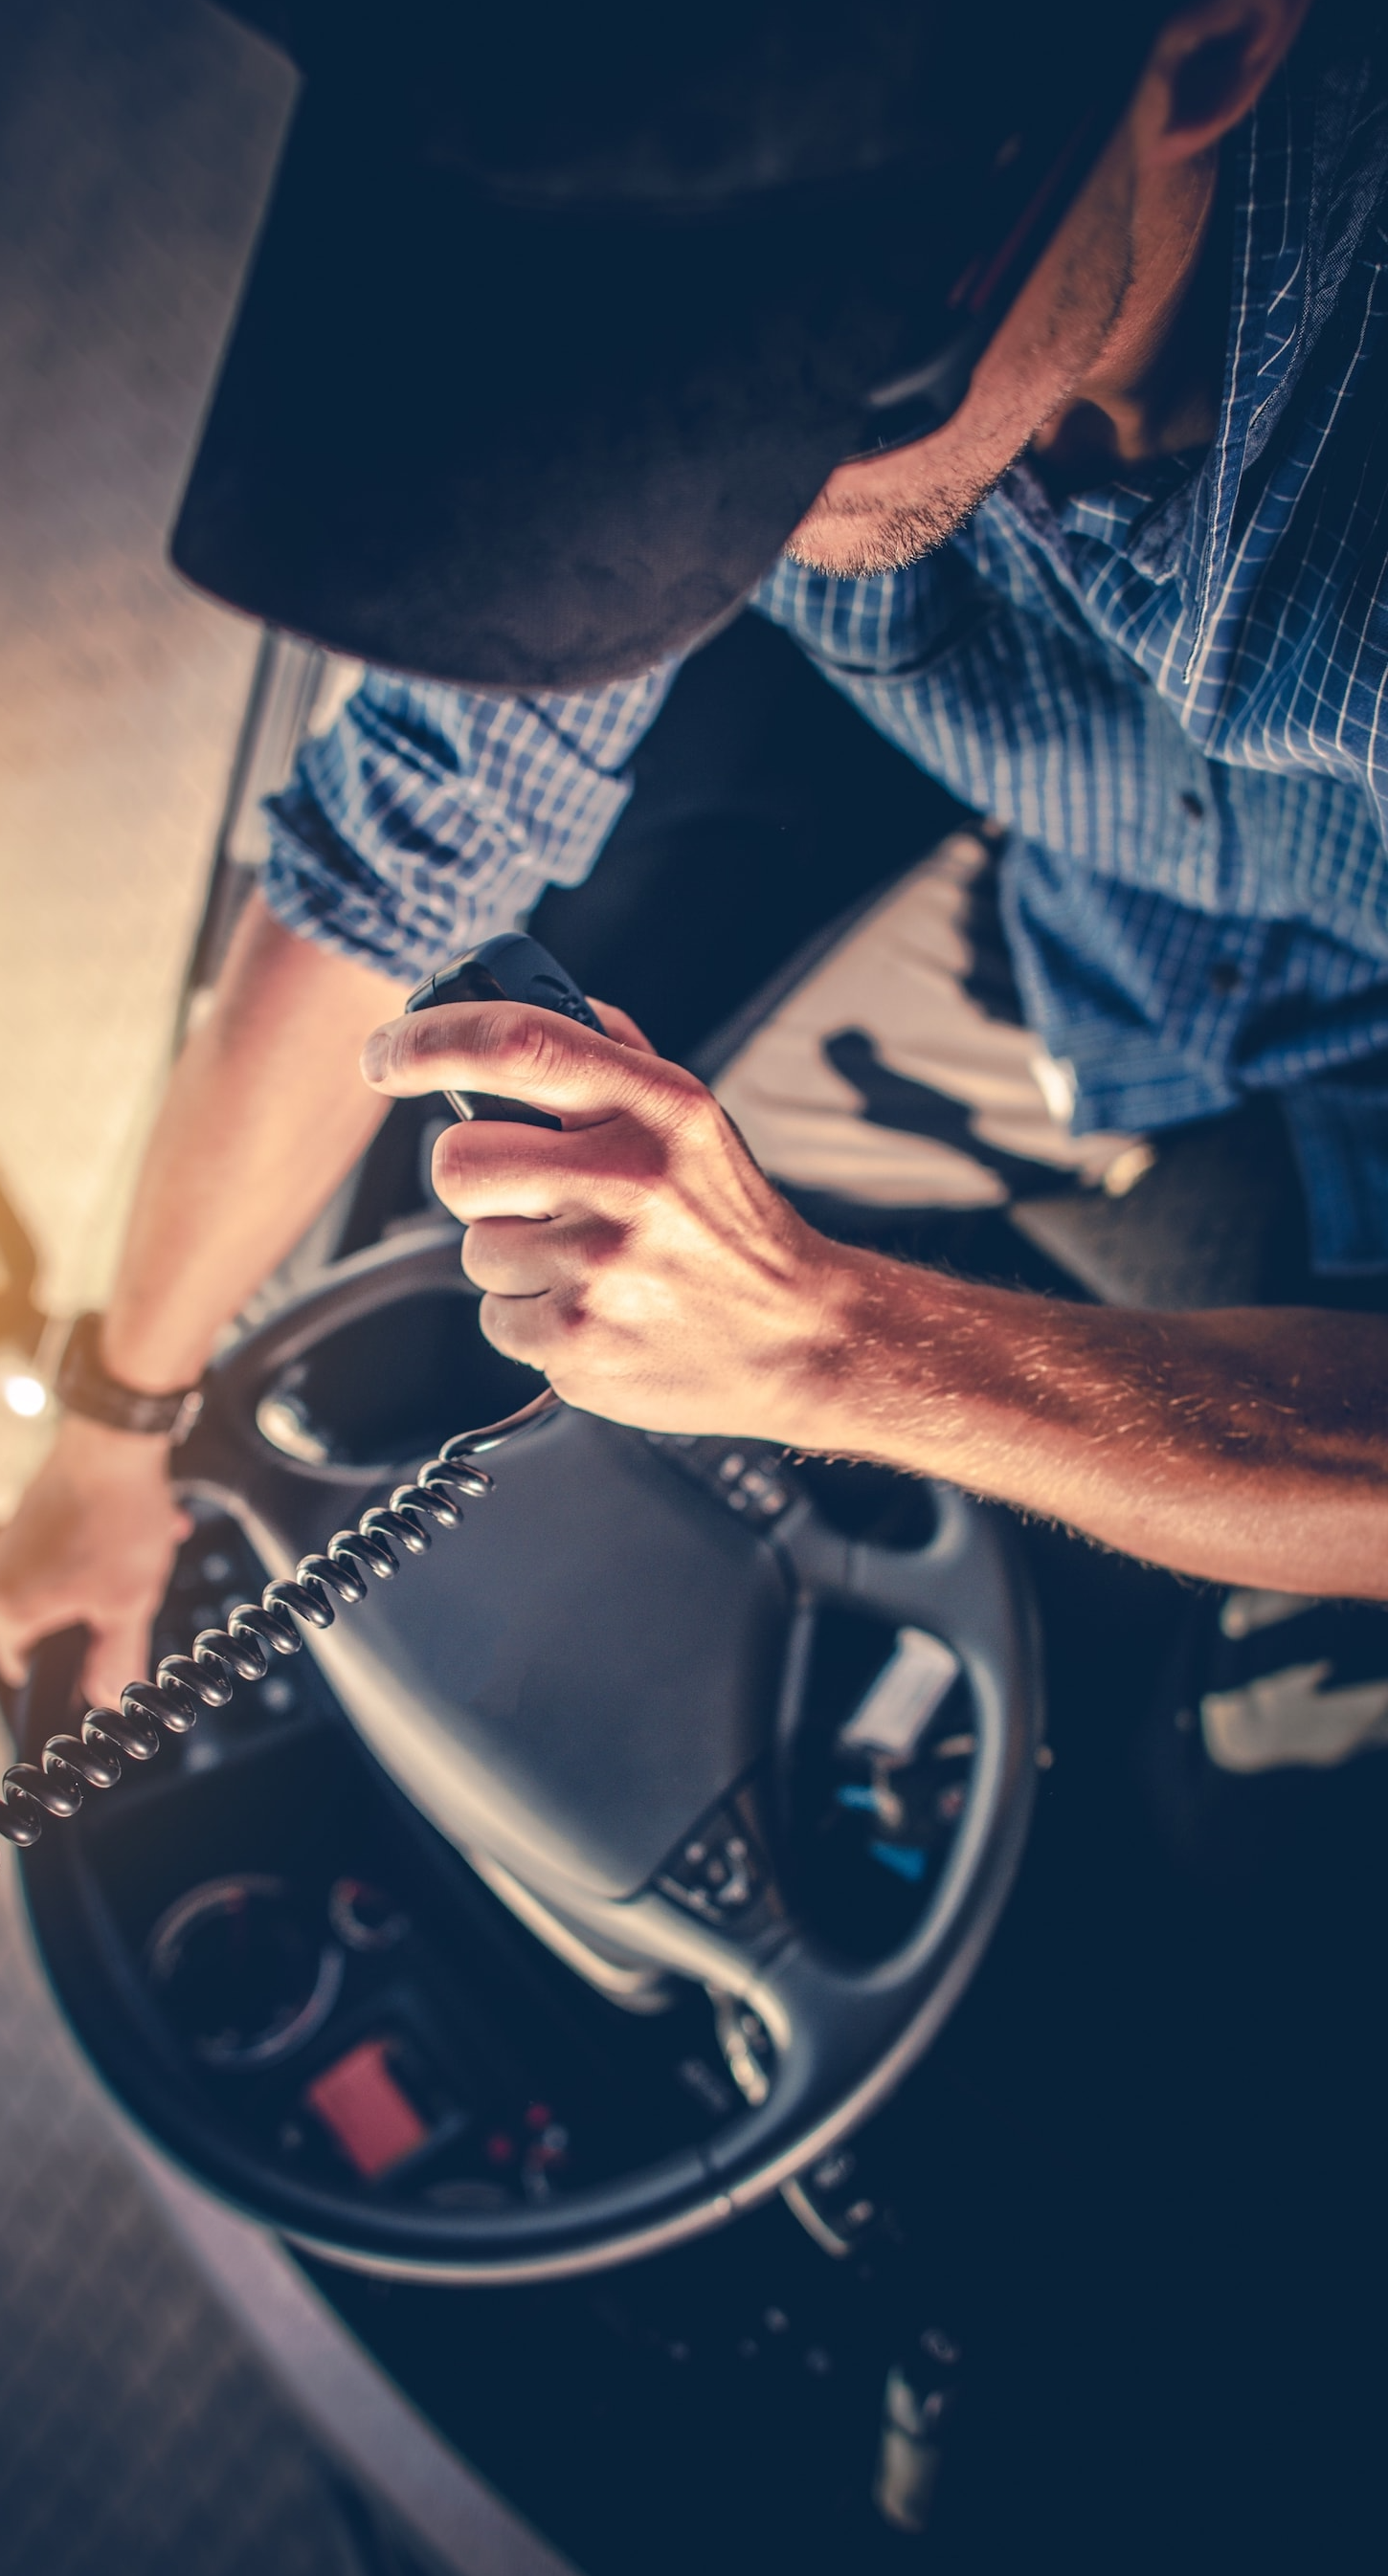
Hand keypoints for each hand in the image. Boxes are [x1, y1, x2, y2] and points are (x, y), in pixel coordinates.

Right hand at [0, 1416, 190, 1707]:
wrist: (115, 1439)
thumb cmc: (114, 1516)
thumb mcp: (128, 1604)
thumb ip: (116, 1659)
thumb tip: (110, 1697)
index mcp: (9, 1610)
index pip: (18, 1668)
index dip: (61, 1674)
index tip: (91, 1666)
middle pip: (45, 1622)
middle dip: (96, 1615)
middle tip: (126, 1600)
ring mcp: (11, 1541)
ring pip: (64, 1580)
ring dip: (107, 1577)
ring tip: (144, 1559)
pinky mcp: (31, 1514)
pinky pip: (67, 1546)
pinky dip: (102, 1546)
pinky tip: (142, 1531)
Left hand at [361, 997, 851, 1438]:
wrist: (799, 1336)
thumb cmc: (732, 1224)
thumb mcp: (695, 1120)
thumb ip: (614, 1059)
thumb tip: (530, 998)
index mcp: (655, 1107)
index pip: (517, 1043)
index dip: (428, 1039)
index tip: (384, 1053)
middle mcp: (627, 1180)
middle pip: (460, 1161)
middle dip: (477, 1179)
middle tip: (528, 1194)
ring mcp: (599, 1268)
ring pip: (474, 1248)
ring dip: (513, 1256)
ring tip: (589, 1263)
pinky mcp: (577, 1344)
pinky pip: (495, 1318)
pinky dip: (531, 1318)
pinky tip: (593, 1309)